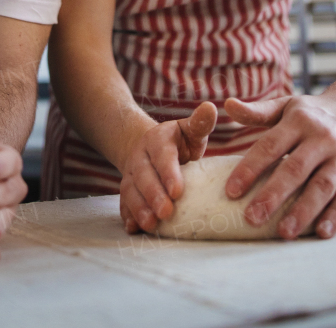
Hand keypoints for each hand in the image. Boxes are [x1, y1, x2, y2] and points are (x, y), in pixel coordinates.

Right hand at [118, 102, 216, 233]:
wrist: (151, 147)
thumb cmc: (180, 141)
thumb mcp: (190, 130)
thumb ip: (200, 123)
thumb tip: (211, 107)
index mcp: (157, 139)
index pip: (162, 156)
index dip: (168, 173)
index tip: (178, 191)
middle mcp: (140, 156)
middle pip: (144, 176)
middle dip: (154, 195)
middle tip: (167, 212)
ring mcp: (131, 174)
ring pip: (131, 191)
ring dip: (139, 208)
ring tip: (151, 225)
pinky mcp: (127, 189)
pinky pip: (123, 203)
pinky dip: (127, 215)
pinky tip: (134, 228)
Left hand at [223, 93, 335, 240]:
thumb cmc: (314, 113)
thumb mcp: (286, 106)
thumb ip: (258, 111)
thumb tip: (227, 105)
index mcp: (299, 121)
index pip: (270, 146)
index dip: (250, 169)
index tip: (231, 191)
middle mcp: (322, 139)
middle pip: (294, 169)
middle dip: (273, 195)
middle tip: (252, 218)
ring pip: (321, 186)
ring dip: (303, 211)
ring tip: (284, 232)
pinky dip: (335, 216)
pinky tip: (321, 232)